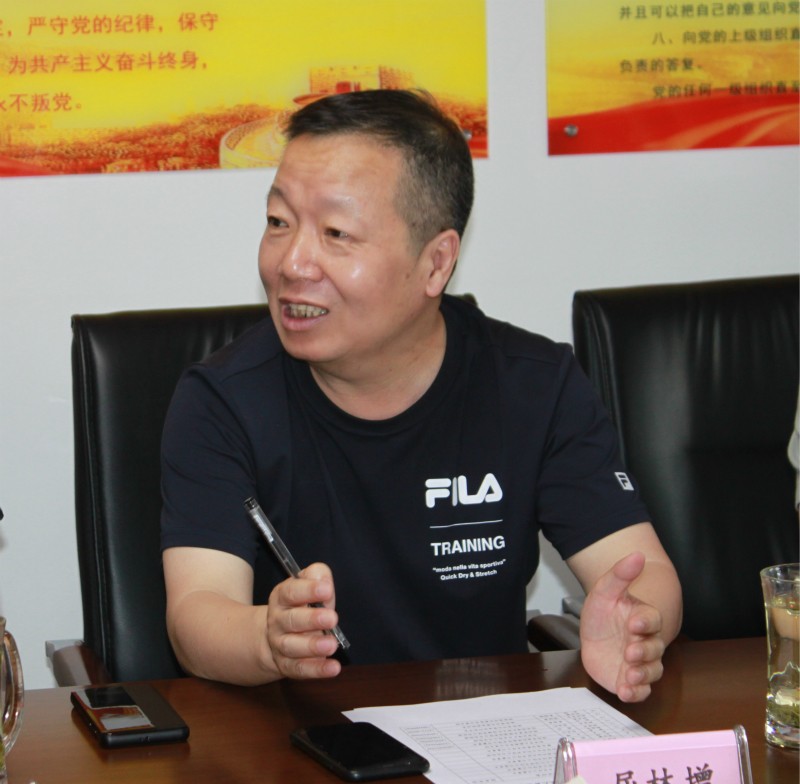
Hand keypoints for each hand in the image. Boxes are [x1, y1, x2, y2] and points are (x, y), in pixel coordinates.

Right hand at [266, 562, 342, 679]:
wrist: (276, 635)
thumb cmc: (301, 605)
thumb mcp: (307, 585)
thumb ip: (317, 576)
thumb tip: (325, 580)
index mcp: (281, 597)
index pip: (291, 591)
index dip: (308, 590)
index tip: (326, 589)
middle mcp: (278, 621)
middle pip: (291, 620)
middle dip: (312, 619)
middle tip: (332, 618)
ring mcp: (280, 645)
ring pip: (292, 646)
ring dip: (312, 646)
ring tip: (331, 645)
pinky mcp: (287, 665)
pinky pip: (299, 669)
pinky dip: (316, 669)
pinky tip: (333, 667)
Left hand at [579, 551, 665, 701]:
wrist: (593, 635)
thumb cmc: (603, 612)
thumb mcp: (604, 591)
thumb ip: (620, 574)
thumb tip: (638, 554)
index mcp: (642, 618)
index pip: (652, 619)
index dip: (646, 622)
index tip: (634, 623)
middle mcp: (646, 641)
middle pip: (655, 648)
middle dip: (644, 652)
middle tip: (630, 652)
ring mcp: (640, 662)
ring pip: (652, 671)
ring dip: (642, 674)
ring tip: (629, 674)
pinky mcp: (631, 680)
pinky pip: (641, 689)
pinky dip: (636, 693)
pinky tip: (626, 691)